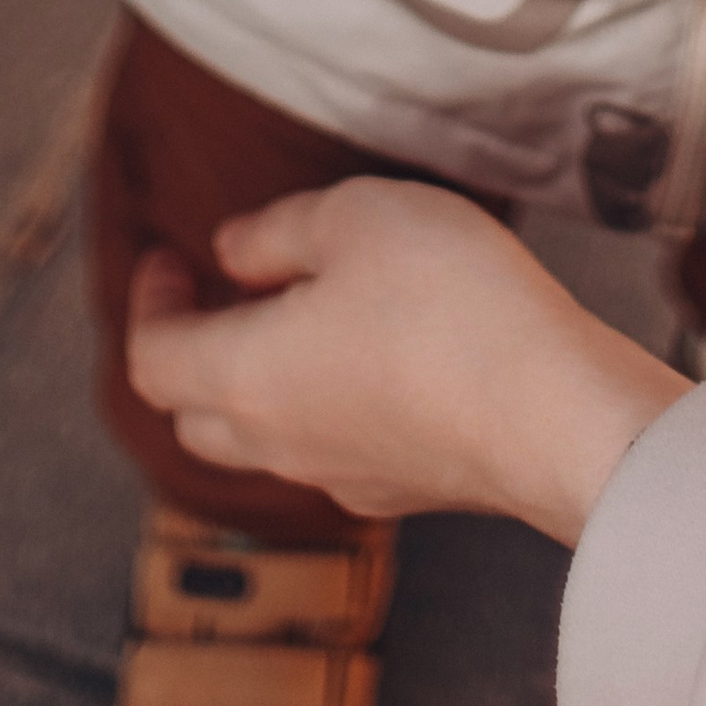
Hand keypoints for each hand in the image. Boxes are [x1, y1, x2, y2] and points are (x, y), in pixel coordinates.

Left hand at [125, 181, 683, 539]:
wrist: (555, 412)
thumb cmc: (447, 302)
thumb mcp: (354, 217)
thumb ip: (277, 233)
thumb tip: (232, 253)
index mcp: (244, 377)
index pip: (154, 358)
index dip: (150, 303)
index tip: (168, 256)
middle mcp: (280, 443)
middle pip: (195, 413)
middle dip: (195, 352)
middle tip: (225, 291)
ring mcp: (344, 476)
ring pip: (265, 439)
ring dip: (261, 382)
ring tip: (303, 316)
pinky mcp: (408, 489)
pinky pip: (335, 450)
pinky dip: (326, 405)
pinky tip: (376, 358)